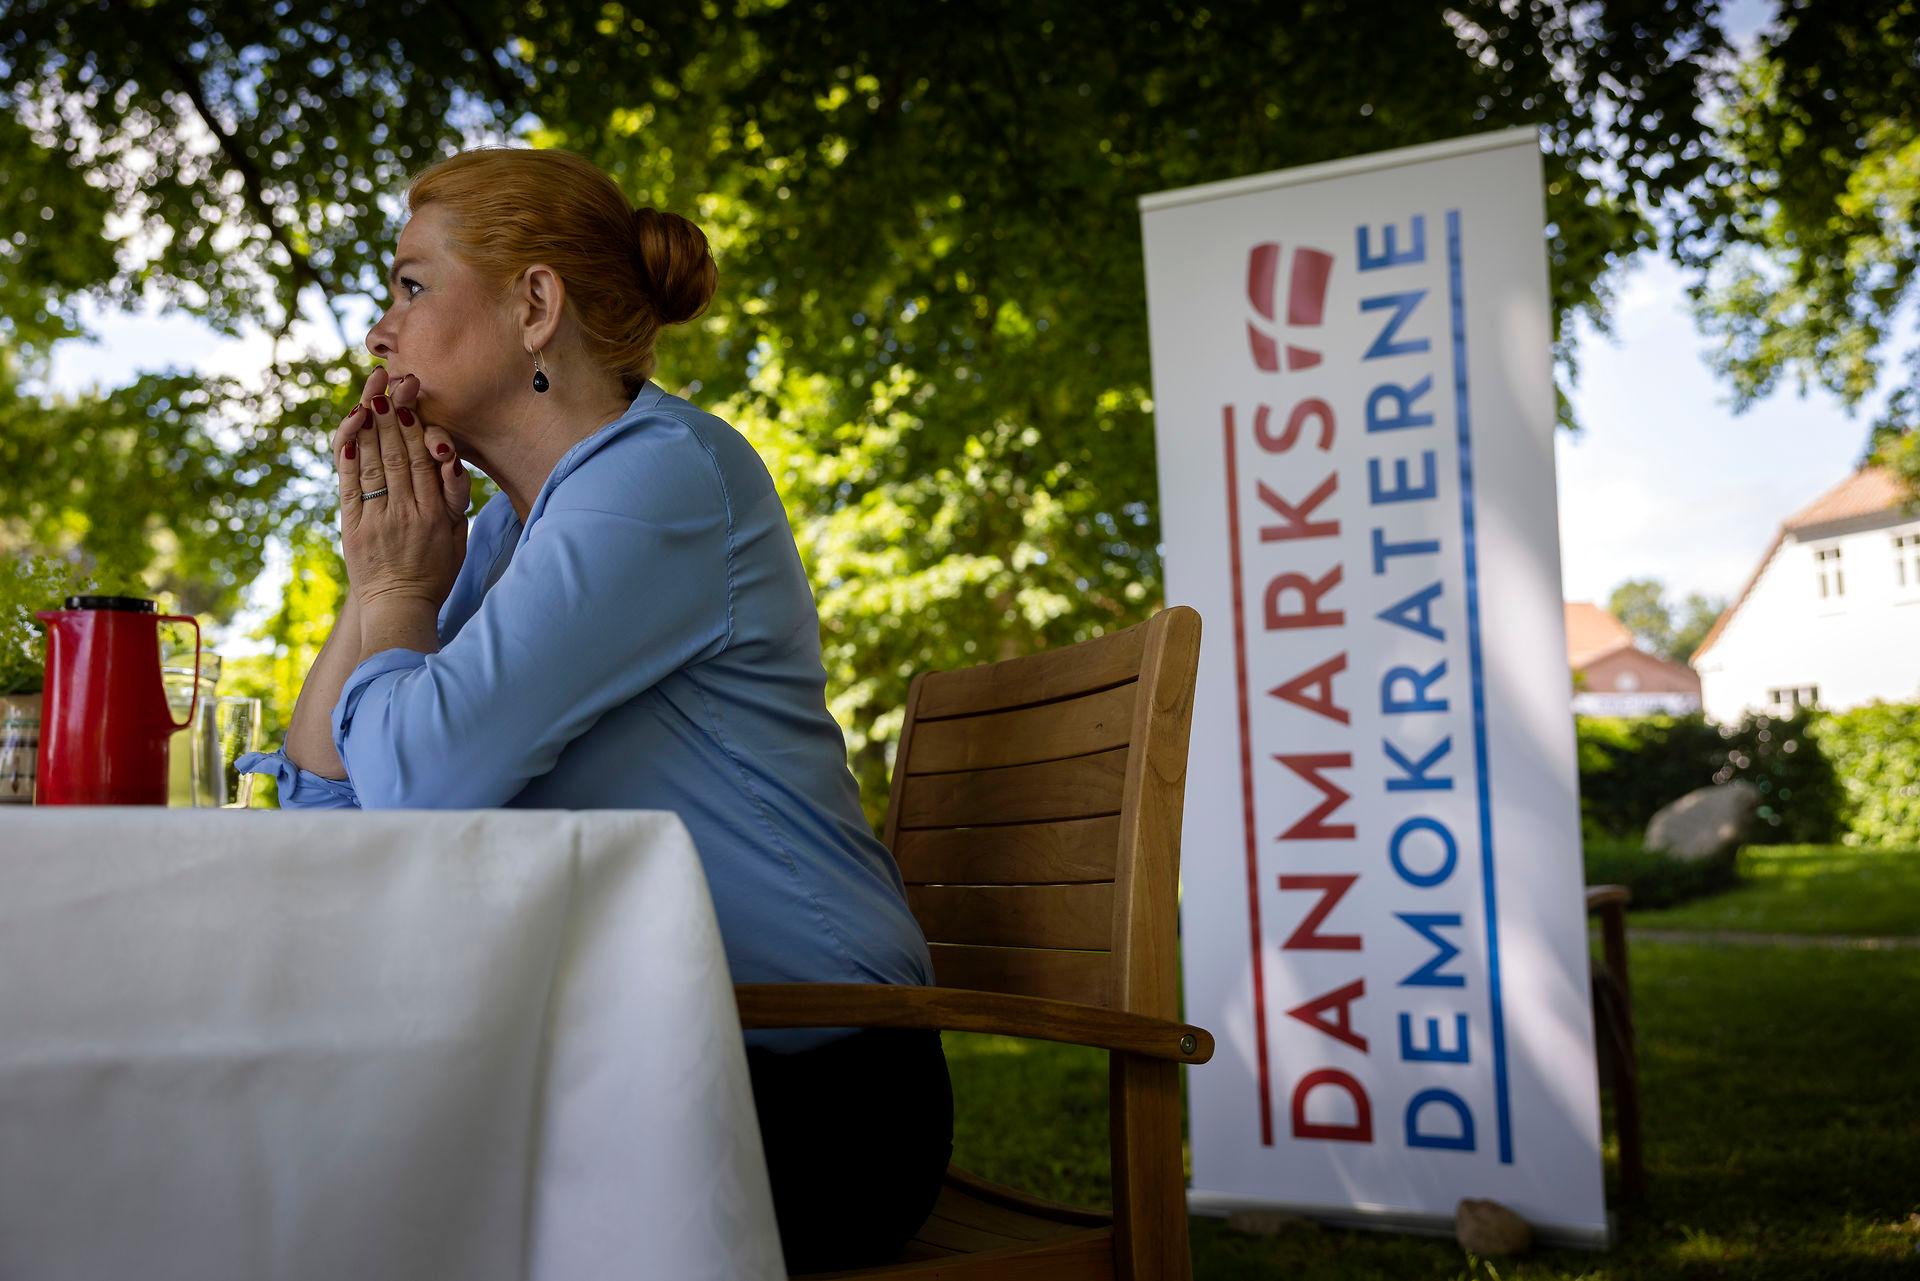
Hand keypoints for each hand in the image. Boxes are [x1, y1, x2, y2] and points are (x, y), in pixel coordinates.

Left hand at [335, 369, 466, 609]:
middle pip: (397, 453)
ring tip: (367, 396)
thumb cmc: (435, 570)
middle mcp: (407, 512)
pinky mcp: (353, 527)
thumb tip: (448, 458)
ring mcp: (378, 518)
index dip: (415, 425)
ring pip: (374, 463)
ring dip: (369, 426)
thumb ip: (454, 498)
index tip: (409, 398)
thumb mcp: (458, 536)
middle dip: (391, 414)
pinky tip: (349, 430)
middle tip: (386, 383)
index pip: (424, 459)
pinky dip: (349, 455)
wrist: (400, 606)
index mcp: (437, 513)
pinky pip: (351, 485)